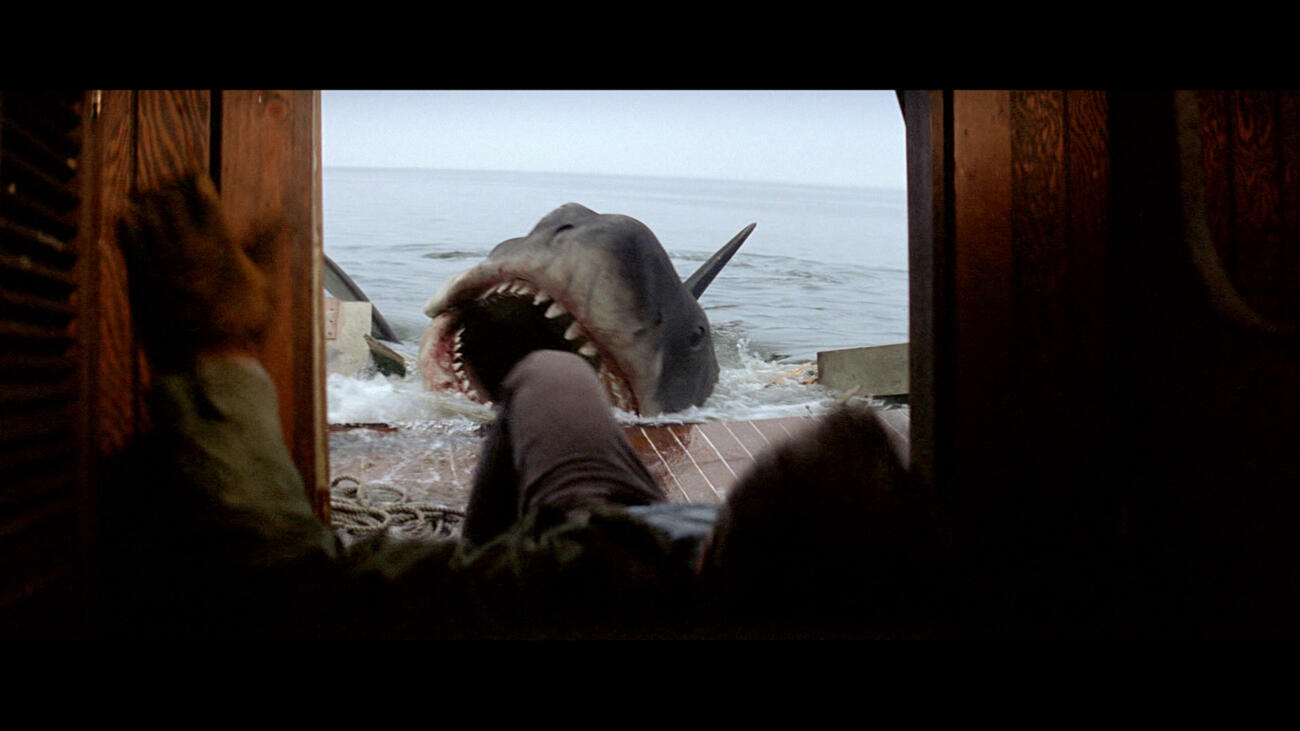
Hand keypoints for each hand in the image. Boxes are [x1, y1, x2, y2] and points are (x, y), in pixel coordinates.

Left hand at [118, 174, 281, 367]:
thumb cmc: (244, 318)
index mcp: (219, 240)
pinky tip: (128, 215)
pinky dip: (128, 222)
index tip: (196, 177)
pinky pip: (129, 238)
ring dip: (149, 201)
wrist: (212, 352)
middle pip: (171, 197)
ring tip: (150, 196)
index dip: (197, 180)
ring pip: (149, 213)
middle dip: (171, 187)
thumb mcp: (264, 279)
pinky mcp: (144, 273)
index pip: (203, 194)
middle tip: (172, 185)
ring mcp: (163, 258)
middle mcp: (189, 243)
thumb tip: (283, 217)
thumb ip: (267, 243)